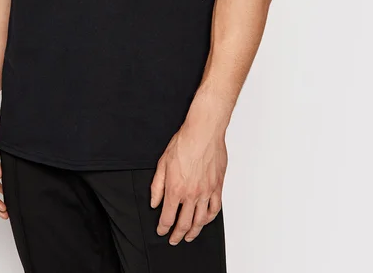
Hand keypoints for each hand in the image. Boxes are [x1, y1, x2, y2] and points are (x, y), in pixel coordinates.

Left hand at [150, 120, 226, 244]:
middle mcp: (191, 194)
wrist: (203, 133)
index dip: (163, 227)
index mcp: (175, 189)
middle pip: (184, 223)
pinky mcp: (217, 187)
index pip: (168, 217)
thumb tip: (154, 203)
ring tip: (189, 236)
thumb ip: (157, 186)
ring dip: (194, 231)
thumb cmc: (183, 143)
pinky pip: (215, 209)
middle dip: (177, 234)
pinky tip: (205, 221)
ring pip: (201, 220)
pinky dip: (209, 218)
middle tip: (174, 240)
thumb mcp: (162, 163)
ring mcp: (206, 192)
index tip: (161, 231)